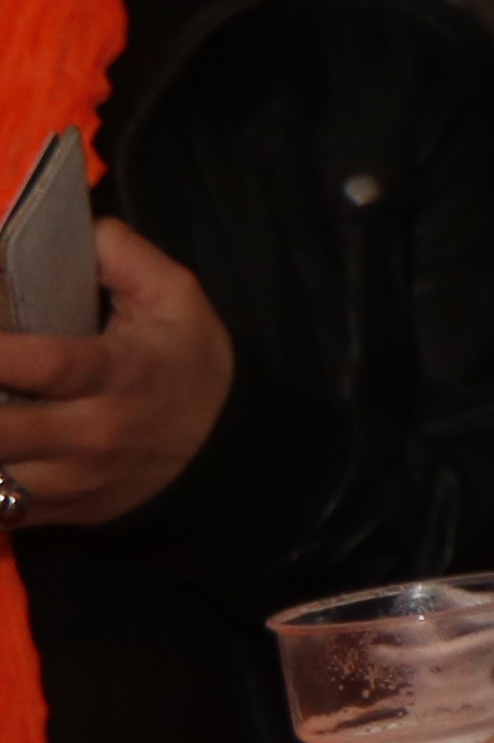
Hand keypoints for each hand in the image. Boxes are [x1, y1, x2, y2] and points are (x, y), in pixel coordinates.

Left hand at [0, 220, 237, 527]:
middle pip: (4, 433)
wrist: (222, 451)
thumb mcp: (178, 299)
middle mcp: (93, 433)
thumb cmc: (188, 363)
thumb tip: (74, 230)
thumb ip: (125, 257)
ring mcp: (72, 481)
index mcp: (120, 374)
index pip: (47, 364)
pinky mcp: (56, 512)